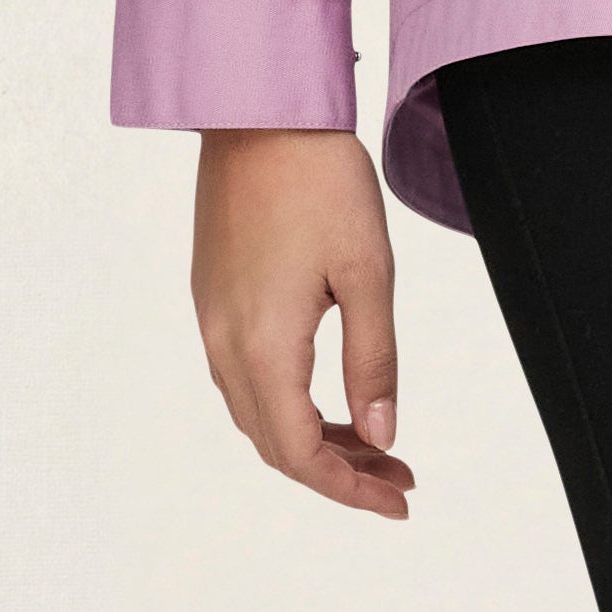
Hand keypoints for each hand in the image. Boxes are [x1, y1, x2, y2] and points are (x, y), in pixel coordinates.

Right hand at [191, 130, 413, 513]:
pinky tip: (329, 394)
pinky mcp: (212, 295)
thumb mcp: (369, 273)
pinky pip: (243, 376)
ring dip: (313, 438)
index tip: (399, 499)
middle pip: (274, 444)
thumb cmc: (320, 180)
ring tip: (375, 442)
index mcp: (262, 345)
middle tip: (400, 476)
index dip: (349, 488)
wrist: (258, 111)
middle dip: (338, 471)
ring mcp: (211, 319)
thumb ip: (374, 361)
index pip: (299, 452)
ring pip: (257, 413)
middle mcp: (224, 342)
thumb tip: (381, 434)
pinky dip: (288, 403)